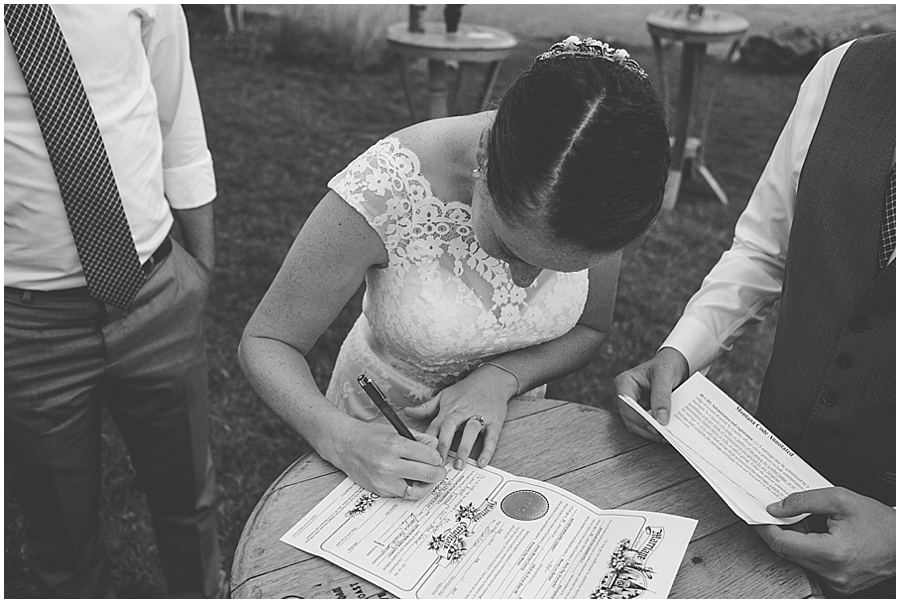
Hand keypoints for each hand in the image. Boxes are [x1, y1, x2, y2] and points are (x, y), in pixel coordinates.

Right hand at [324, 419, 447, 500]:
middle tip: (439, 471)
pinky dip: (410, 488)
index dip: (438, 458)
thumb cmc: (370, 435)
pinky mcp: (379, 490)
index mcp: (395, 445)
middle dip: (438, 473)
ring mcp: (383, 480)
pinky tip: (410, 480)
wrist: (345, 444)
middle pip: (428, 474)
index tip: (437, 459)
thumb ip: (419, 439)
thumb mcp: (396, 429)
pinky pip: (403, 494)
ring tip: (427, 478)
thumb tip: (436, 449)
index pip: (430, 456)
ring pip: (417, 490)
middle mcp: (389, 464)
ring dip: (426, 485)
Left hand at [404, 365, 515, 469]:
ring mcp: (479, 416)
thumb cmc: (466, 390)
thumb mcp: (444, 395)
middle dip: (444, 445)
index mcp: (448, 409)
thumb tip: (406, 412)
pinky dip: (487, 450)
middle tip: (439, 463)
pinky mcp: (495, 421)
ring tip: (459, 465)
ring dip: (464, 448)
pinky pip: (491, 437)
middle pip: (451, 427)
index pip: (435, 426)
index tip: (422, 456)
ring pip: (471, 431)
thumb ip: (426, 407)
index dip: (428, 441)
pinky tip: (482, 463)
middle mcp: (462, 412)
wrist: (493, 379)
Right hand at [613, 347, 688, 442]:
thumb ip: (662, 396)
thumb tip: (661, 420)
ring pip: (636, 426)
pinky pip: (646, 426)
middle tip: (664, 437)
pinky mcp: (642, 413)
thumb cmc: (667, 365)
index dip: (639, 418)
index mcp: (624, 383)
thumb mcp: (665, 375)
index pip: (626, 405)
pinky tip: (668, 434)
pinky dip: (656, 431)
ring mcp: (633, 406)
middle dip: (646, 429)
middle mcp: (625, 396)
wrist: (675, 365)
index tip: (655, 427)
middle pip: (629, 419)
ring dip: (651, 433)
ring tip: (668, 438)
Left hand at [756, 487, 895, 594]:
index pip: (782, 543)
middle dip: (777, 532)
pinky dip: (807, 550)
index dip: (765, 527)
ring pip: (798, 560)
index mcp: (832, 552)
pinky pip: (812, 567)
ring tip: (802, 523)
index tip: (758, 516)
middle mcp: (833, 572)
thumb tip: (777, 508)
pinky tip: (814, 536)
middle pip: (786, 552)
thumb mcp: (840, 499)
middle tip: (774, 514)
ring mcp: (836, 582)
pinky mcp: (840, 585)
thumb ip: (804, 501)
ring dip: (793, 541)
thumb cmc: (880, 522)